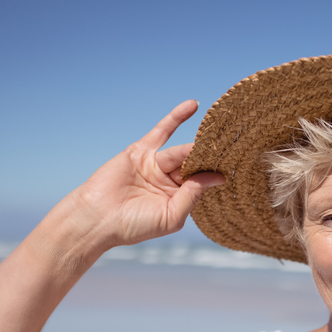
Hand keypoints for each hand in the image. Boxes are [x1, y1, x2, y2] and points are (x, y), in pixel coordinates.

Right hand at [69, 100, 223, 247]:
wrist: (97, 218)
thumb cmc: (134, 225)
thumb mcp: (171, 216)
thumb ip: (193, 195)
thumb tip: (218, 178)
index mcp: (179, 198)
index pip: (203, 182)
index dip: (215, 175)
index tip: (235, 167)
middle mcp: (169, 181)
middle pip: (194, 165)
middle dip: (208, 158)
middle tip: (229, 148)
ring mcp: (156, 164)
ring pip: (181, 152)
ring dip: (195, 147)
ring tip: (212, 139)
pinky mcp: (141, 150)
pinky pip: (162, 131)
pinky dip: (176, 117)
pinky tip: (193, 105)